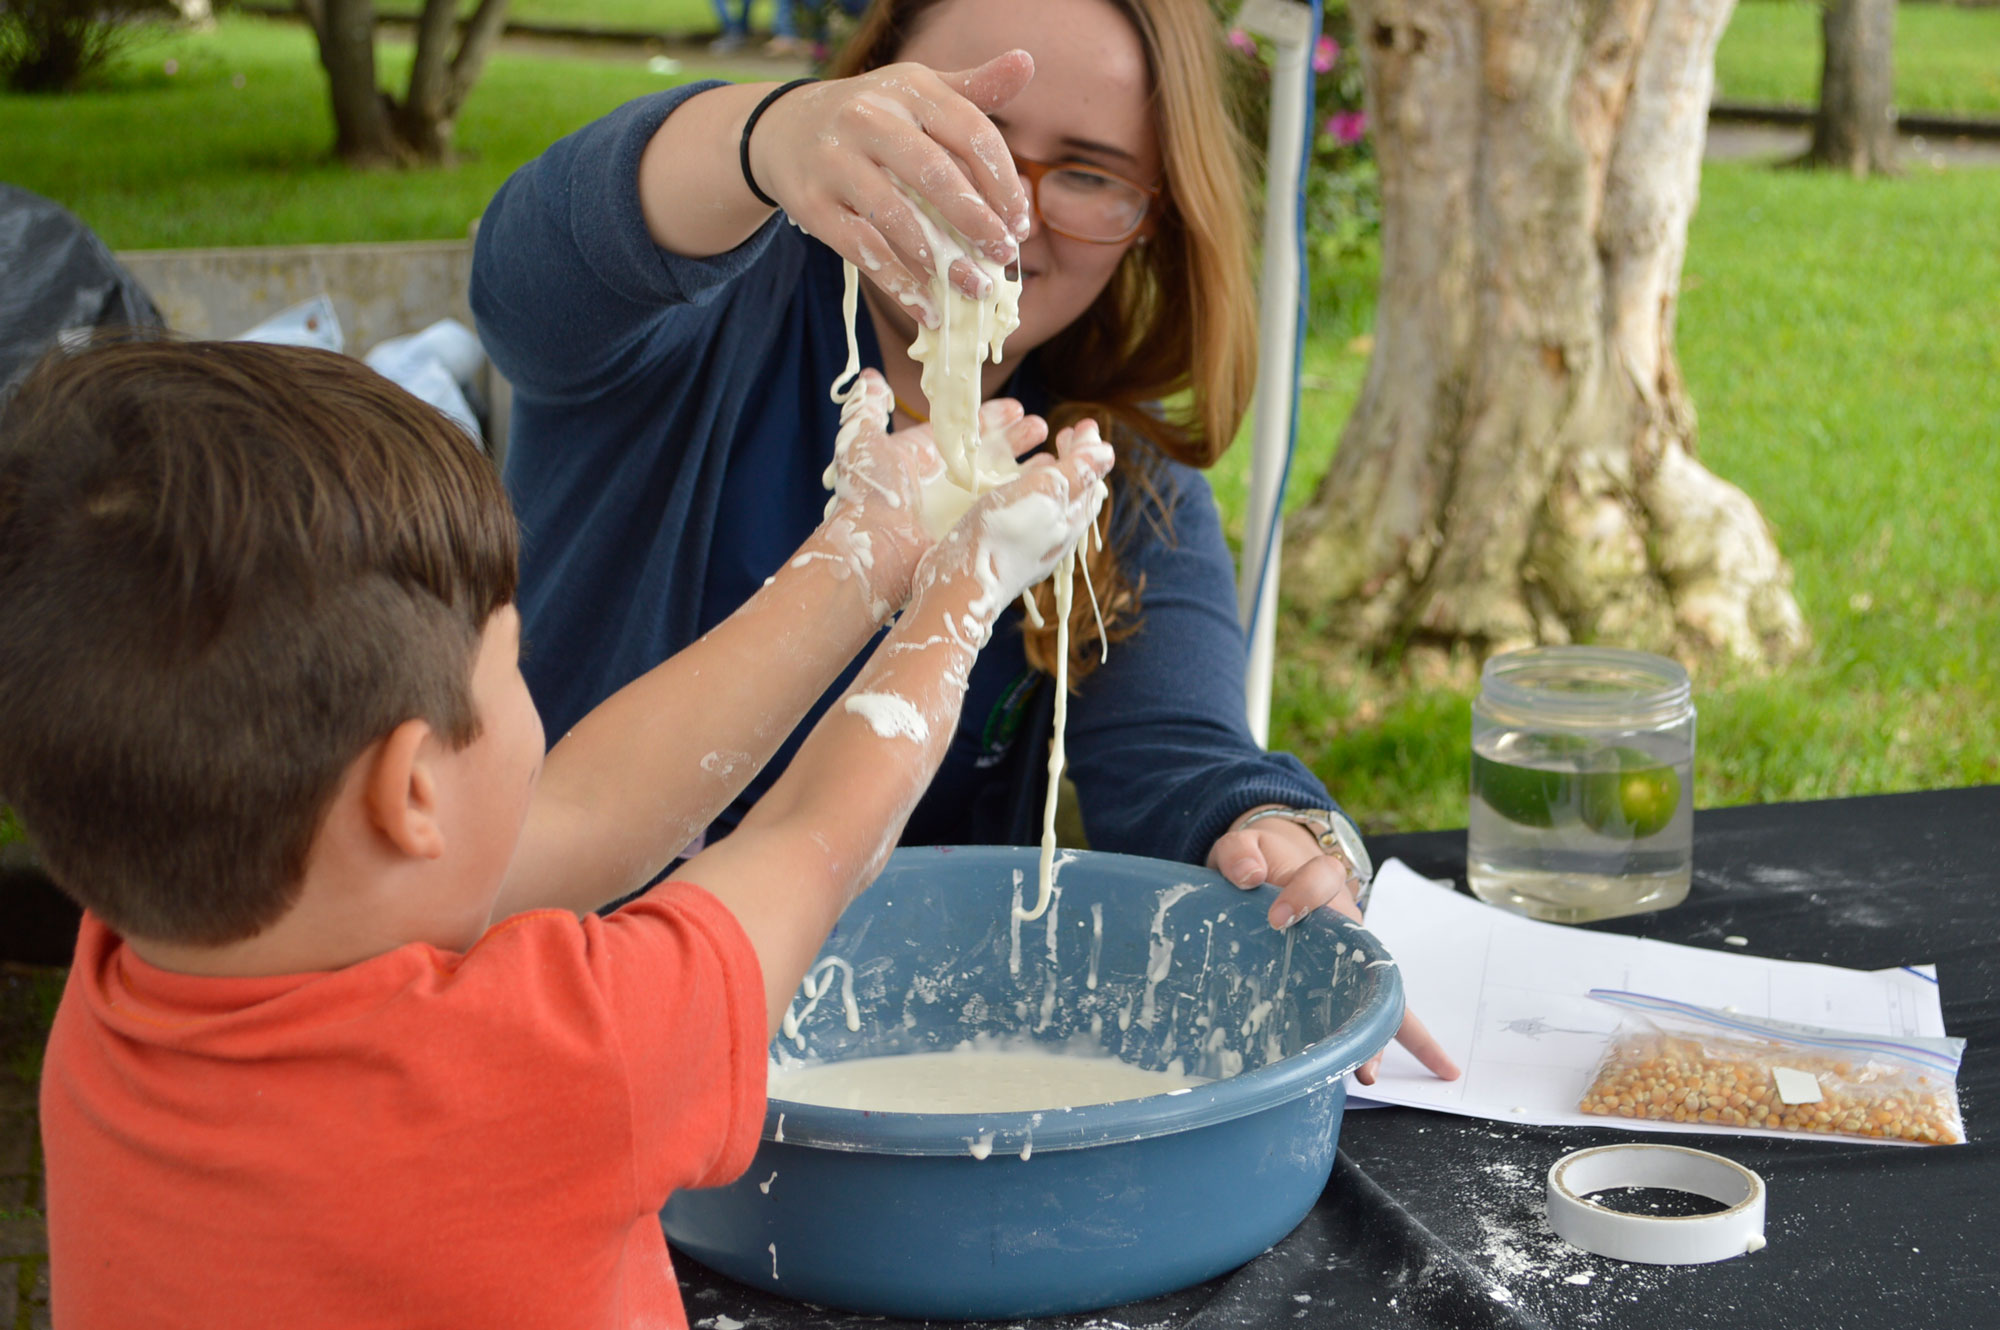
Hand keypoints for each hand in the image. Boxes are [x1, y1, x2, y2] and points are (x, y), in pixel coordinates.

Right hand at [746, 53, 1036, 319]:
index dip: (1002, 182)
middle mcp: (868, 117)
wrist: (783, 130)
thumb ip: (974, 88)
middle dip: (976, 221)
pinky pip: (860, 248)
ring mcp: (835, 160)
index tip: (1021, 223)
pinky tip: (928, 308)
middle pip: (933, 174)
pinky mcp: (811, 203)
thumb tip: (1026, 63)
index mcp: (908, 87)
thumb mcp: (919, 92)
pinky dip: (898, 284)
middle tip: (1004, 256)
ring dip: (941, 260)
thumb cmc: (875, 116)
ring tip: (973, 287)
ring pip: (895, 216)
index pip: (969, 132)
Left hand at [822, 370, 1050, 615]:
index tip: (1018, 407)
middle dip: (1018, 437)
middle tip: (1041, 426)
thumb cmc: (866, 494)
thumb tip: (870, 377)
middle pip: (991, 451)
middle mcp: (946, 478)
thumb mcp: (863, 441)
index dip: (992, 417)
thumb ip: (868, 408)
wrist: (872, 547)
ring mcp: (960, 503)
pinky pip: (1005, 504)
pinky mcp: (971, 524)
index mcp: (926, 454)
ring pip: (1003, 478)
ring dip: (1028, 464)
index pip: (966, 428)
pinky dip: (1027, 491)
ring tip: (1053, 451)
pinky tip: (1048, 480)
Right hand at [912, 420, 1111, 628]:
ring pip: (1047, 503)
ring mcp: (1028, 544)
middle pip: (1072, 492)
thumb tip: (1108, 451)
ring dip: (1048, 472)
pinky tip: (1008, 483)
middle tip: (1065, 433)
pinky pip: (1022, 512)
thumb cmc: (1005, 535)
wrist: (960, 584)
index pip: (1092, 482)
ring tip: (1042, 451)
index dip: (1090, 451)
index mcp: (1070, 522)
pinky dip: (1023, 488)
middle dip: (1072, 459)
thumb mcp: (1046, 494)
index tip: (1082, 425)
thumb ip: (1077, 471)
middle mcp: (1053, 534)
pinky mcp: (1001, 547)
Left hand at [1207, 811, 1460, 1085]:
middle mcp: (1346, 925)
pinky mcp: (1335, 982)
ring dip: (1375, 1035)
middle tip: (1362, 1027)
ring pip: (1373, 997)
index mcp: (1322, 883)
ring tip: (1368, 1074)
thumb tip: (1248, 875)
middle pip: (1372, 957)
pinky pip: (1358, 1012)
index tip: (1276, 918)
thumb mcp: (1246, 845)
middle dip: (1370, 993)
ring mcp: (1345, 960)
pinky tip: (1365, 1075)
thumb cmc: (1262, 860)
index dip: (1304, 897)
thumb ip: (1241, 853)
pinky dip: (1367, 1043)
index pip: (1324, 881)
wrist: (1273, 866)